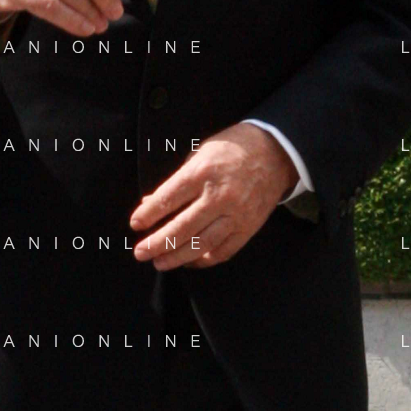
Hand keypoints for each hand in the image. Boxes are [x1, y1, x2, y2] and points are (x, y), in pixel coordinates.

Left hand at [129, 122, 297, 270]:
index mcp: (204, 171)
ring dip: (177, 256)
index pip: (169, 197)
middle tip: (140, 252)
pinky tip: (189, 261)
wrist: (275, 152)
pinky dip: (204, 260)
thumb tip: (152, 202)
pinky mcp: (248, 227)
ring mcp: (236, 214)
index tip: (135, 224)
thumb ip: (178, 180)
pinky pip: (223, 250)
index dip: (150, 213)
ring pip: (202, 244)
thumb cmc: (232, 148)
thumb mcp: (201, 153)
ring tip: (159, 262)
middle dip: (158, 242)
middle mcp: (219, 195)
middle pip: (182, 226)